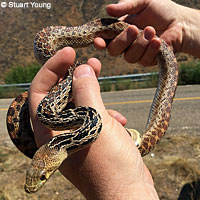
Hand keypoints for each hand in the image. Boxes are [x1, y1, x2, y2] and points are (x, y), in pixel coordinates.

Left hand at [29, 47, 158, 198]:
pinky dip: (102, 112)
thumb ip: (86, 93)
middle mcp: (58, 133)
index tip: (70, 53)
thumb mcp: (96, 123)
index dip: (52, 68)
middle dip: (74, 76)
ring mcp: (74, 136)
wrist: (127, 193)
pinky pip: (91, 118)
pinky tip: (118, 118)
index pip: (40, 91)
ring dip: (90, 90)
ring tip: (102, 77)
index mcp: (49, 130)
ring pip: (77, 104)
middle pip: (60, 96)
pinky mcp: (90, 139)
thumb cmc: (109, 164)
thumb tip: (80, 70)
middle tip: (90, 62)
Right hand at [95, 0, 183, 65]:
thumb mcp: (143, 2)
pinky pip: (144, 60)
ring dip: (140, 44)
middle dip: (122, 41)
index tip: (98, 42)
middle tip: (133, 28)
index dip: (99, 42)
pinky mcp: (147, 60)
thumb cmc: (161, 10)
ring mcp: (136, 53)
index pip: (105, 39)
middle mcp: (125, 44)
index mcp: (120, 30)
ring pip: (129, 57)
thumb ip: (126, 5)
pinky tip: (158, 40)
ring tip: (151, 30)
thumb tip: (108, 9)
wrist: (180, 22)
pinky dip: (151, 50)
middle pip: (113, 50)